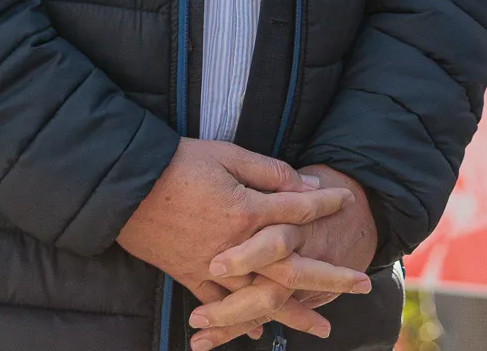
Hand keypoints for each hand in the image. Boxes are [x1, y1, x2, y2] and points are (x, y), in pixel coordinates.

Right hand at [116, 140, 360, 346]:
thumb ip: (268, 171)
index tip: (348, 200)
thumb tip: (305, 186)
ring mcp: (214, 266)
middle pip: (293, 267)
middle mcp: (237, 246)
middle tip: (361, 284)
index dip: (325, 203)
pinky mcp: (190, 276)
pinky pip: (221, 306)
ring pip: (262, 297)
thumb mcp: (226, 155)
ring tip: (323, 325)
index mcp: (248, 210)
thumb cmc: (177, 163)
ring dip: (295, 312)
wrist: (125, 186)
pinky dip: (241, 321)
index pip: (298, 209)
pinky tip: (262, 331)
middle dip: (330, 276)